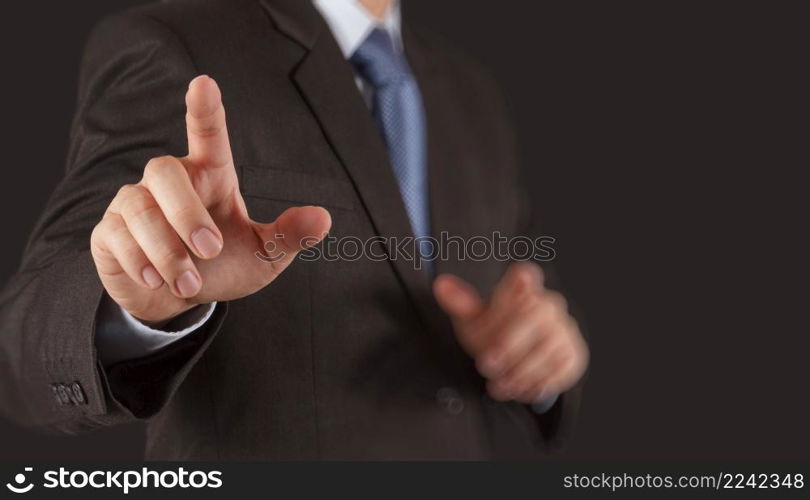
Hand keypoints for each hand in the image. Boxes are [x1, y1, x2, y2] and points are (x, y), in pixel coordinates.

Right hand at [91, 75, 331, 322]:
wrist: (177, 298)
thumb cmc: (223, 266)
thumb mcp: (264, 255)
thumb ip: (289, 235)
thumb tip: (324, 218)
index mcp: (211, 177)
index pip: (207, 134)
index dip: (204, 109)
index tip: (204, 83)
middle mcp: (171, 181)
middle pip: (164, 170)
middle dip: (186, 214)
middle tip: (210, 251)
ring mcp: (135, 202)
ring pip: (139, 208)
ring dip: (166, 250)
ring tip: (189, 283)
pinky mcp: (110, 231)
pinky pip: (117, 235)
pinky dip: (140, 262)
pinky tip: (156, 280)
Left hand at [433, 262, 587, 403]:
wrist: (519, 359)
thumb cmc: (495, 333)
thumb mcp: (473, 320)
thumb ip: (460, 303)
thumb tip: (441, 285)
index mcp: (522, 289)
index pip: (525, 274)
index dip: (519, 282)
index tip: (510, 289)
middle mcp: (548, 304)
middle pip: (537, 313)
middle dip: (510, 343)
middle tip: (486, 366)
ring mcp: (564, 329)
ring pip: (549, 346)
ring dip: (520, 371)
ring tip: (499, 385)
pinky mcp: (573, 354)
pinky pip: (562, 368)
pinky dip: (538, 383)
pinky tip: (520, 389)